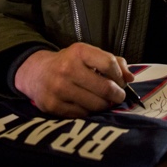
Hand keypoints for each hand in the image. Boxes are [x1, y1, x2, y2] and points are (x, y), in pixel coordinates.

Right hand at [14, 42, 134, 117]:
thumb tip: (130, 78)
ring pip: (96, 105)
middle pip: (105, 88)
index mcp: (79, 52)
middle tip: (118, 96)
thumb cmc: (70, 63)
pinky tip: (87, 105)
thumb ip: (113, 62)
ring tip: (103, 101)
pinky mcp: (52, 106)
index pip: (109, 64)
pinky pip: (82, 114)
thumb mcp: (89, 55)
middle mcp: (67, 69)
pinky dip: (89, 112)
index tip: (121, 82)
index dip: (120, 76)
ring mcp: (59, 89)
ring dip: (105, 105)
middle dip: (117, 95)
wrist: (36, 73)